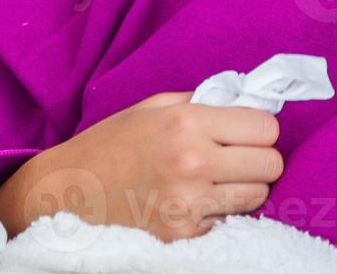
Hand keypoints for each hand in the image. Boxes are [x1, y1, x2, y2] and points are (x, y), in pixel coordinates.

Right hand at [0, 90, 282, 241]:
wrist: (65, 193)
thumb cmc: (109, 144)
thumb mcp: (152, 107)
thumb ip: (201, 103)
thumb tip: (243, 101)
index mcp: (186, 123)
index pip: (265, 127)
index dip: (259, 129)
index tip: (245, 133)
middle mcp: (192, 162)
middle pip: (271, 164)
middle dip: (259, 159)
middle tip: (236, 158)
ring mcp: (188, 204)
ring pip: (257, 196)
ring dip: (244, 188)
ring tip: (216, 181)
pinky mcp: (182, 235)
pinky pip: (228, 221)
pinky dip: (219, 213)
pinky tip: (194, 202)